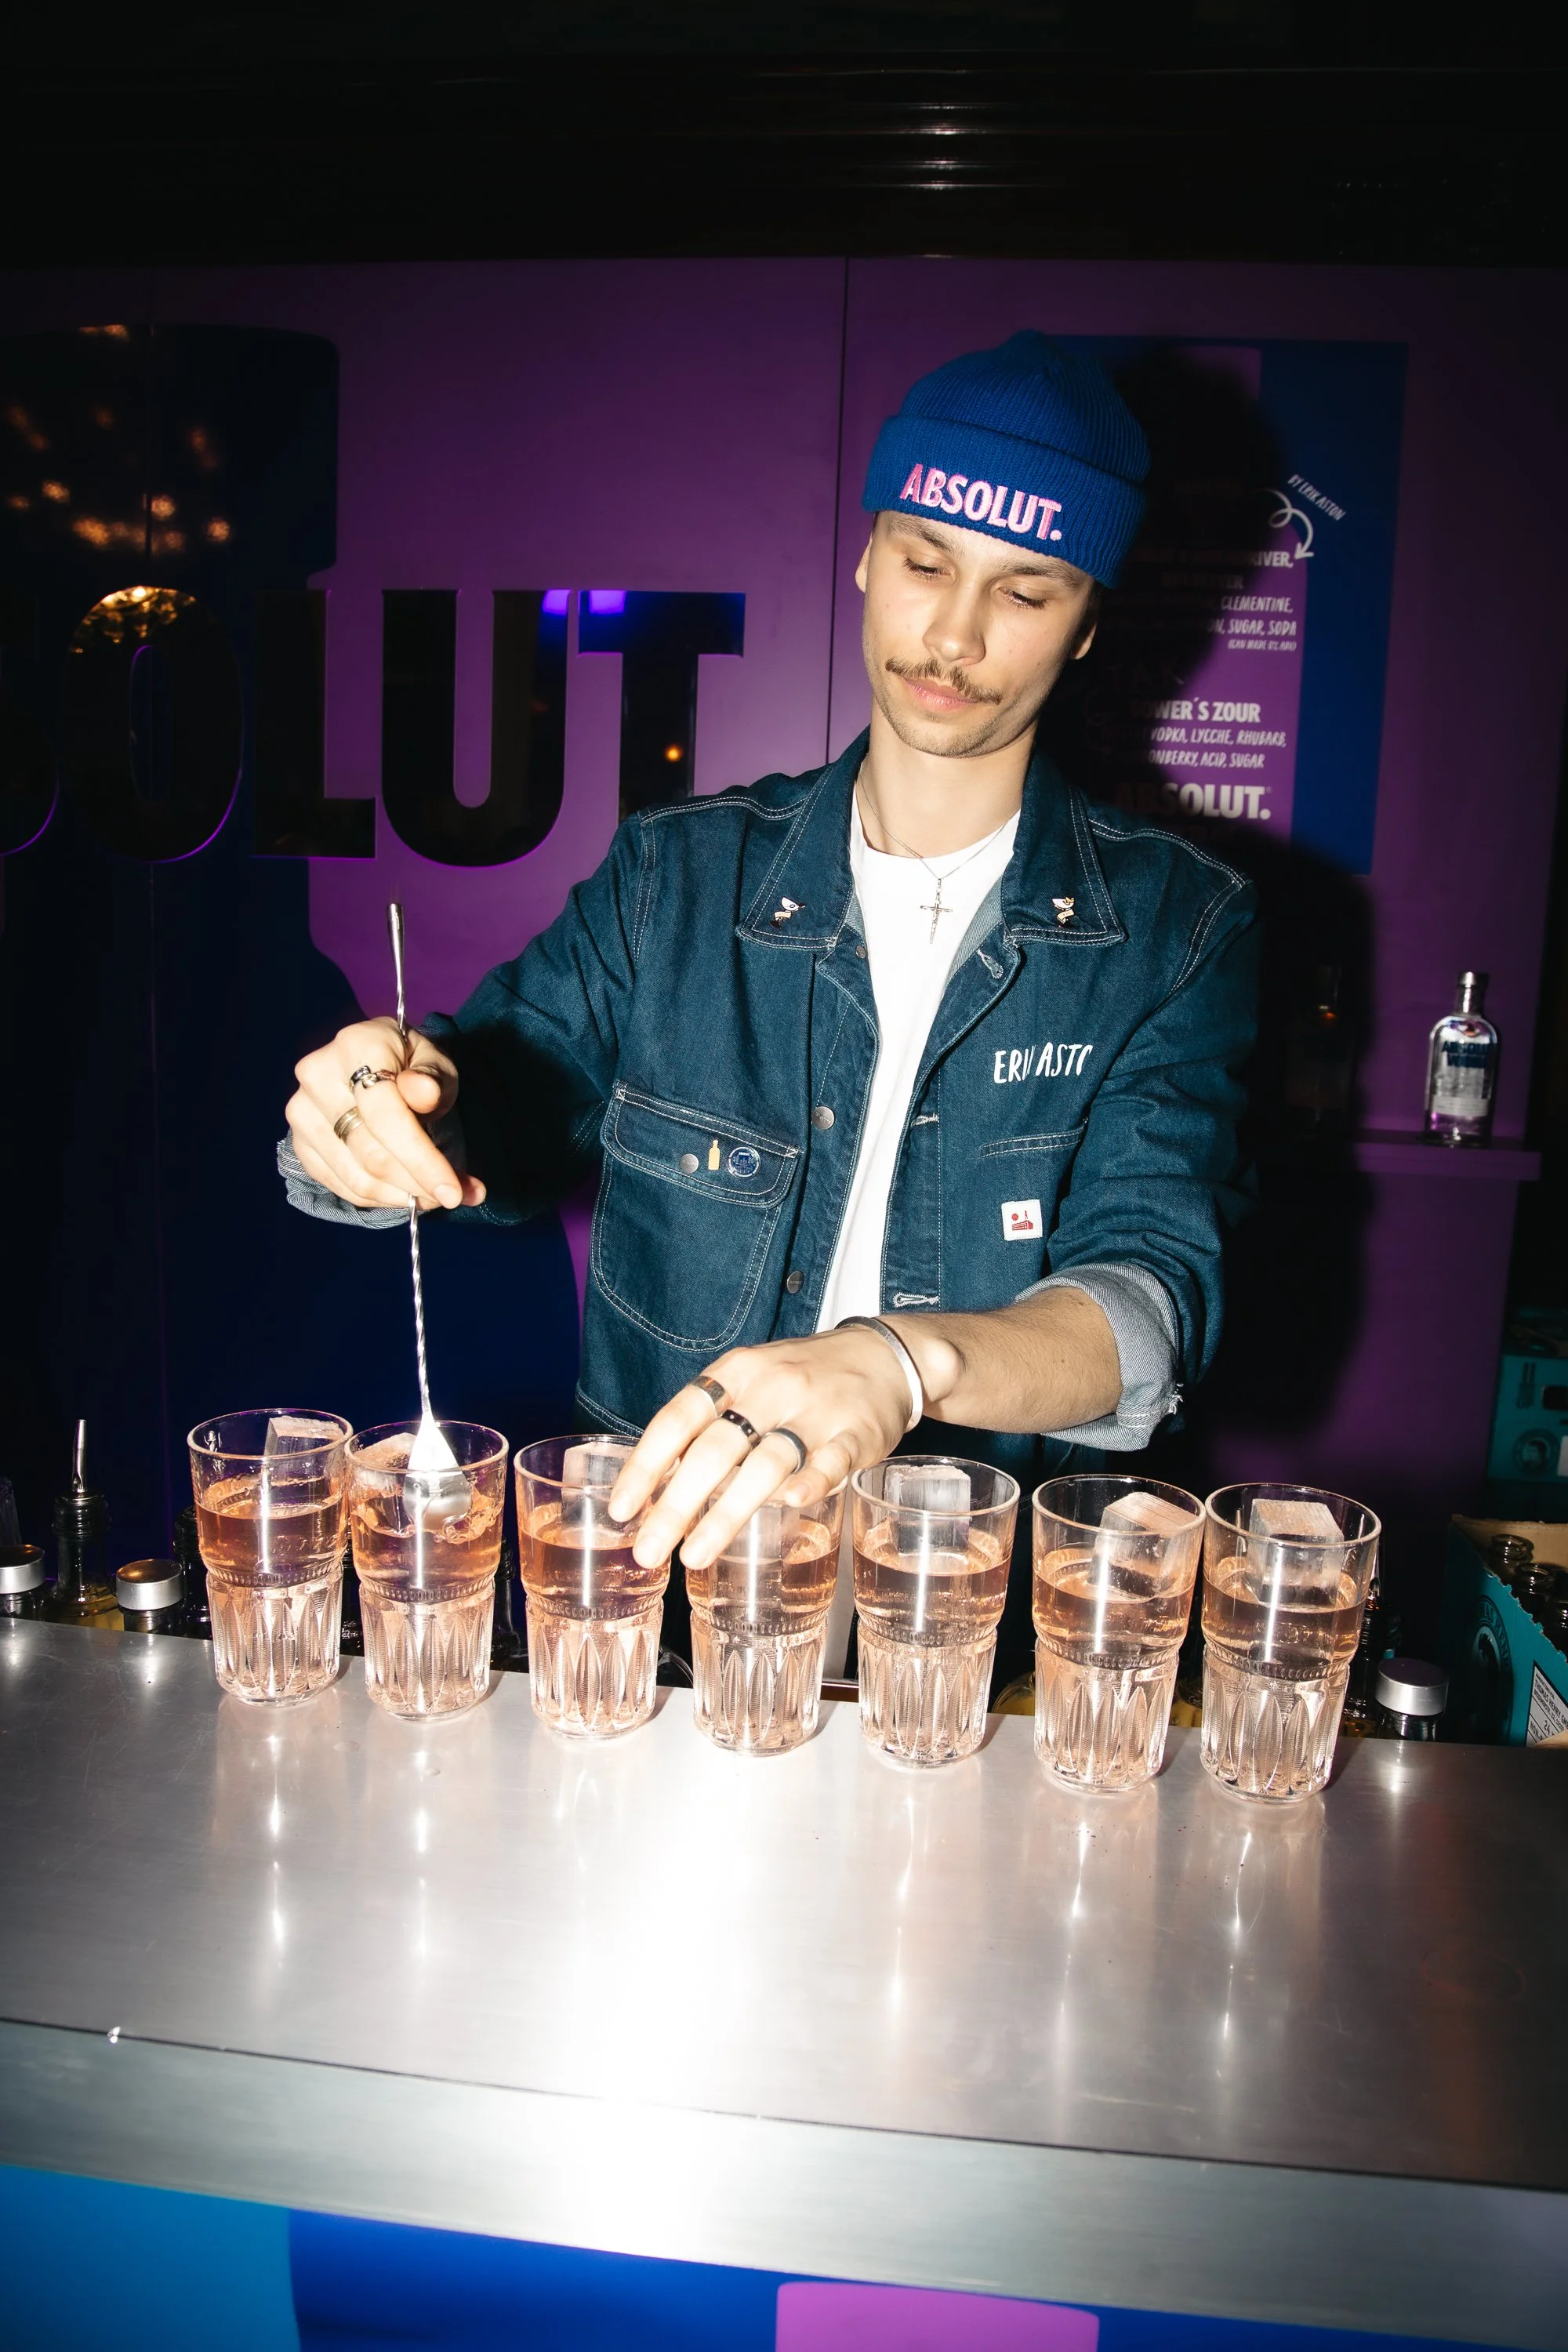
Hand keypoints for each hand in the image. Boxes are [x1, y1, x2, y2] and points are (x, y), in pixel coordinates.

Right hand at [286, 1016, 486, 1211]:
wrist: (373, 1063)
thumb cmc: (410, 1064)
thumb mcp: (434, 1062)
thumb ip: (433, 1079)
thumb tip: (424, 1093)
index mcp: (356, 1045)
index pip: (386, 1116)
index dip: (421, 1159)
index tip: (453, 1191)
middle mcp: (317, 1076)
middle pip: (370, 1153)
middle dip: (417, 1184)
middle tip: (452, 1197)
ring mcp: (301, 1111)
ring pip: (356, 1177)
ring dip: (400, 1197)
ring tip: (432, 1197)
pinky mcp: (299, 1141)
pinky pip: (339, 1185)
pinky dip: (377, 1198)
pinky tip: (402, 1193)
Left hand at [608, 1327, 913, 1570]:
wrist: (884, 1355)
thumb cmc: (803, 1377)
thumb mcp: (750, 1382)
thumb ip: (711, 1426)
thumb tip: (658, 1485)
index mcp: (736, 1374)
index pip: (678, 1418)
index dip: (645, 1465)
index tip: (621, 1508)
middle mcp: (771, 1388)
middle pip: (714, 1449)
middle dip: (675, 1505)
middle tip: (649, 1550)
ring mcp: (816, 1411)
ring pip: (766, 1463)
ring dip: (726, 1513)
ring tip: (695, 1555)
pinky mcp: (857, 1433)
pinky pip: (830, 1461)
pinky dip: (810, 1483)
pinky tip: (789, 1506)